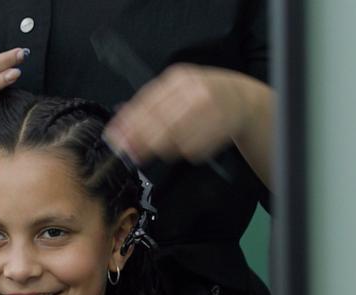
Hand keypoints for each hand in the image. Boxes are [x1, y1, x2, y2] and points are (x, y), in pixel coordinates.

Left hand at [104, 64, 268, 166]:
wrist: (241, 99)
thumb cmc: (201, 95)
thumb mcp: (175, 90)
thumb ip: (148, 103)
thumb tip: (118, 118)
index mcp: (178, 79)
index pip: (147, 103)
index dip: (128, 124)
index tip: (114, 139)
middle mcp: (194, 92)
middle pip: (159, 123)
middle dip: (140, 141)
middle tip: (129, 153)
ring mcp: (208, 111)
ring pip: (174, 140)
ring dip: (163, 149)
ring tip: (165, 147)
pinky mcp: (218, 130)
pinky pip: (191, 149)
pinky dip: (184, 152)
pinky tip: (187, 145)